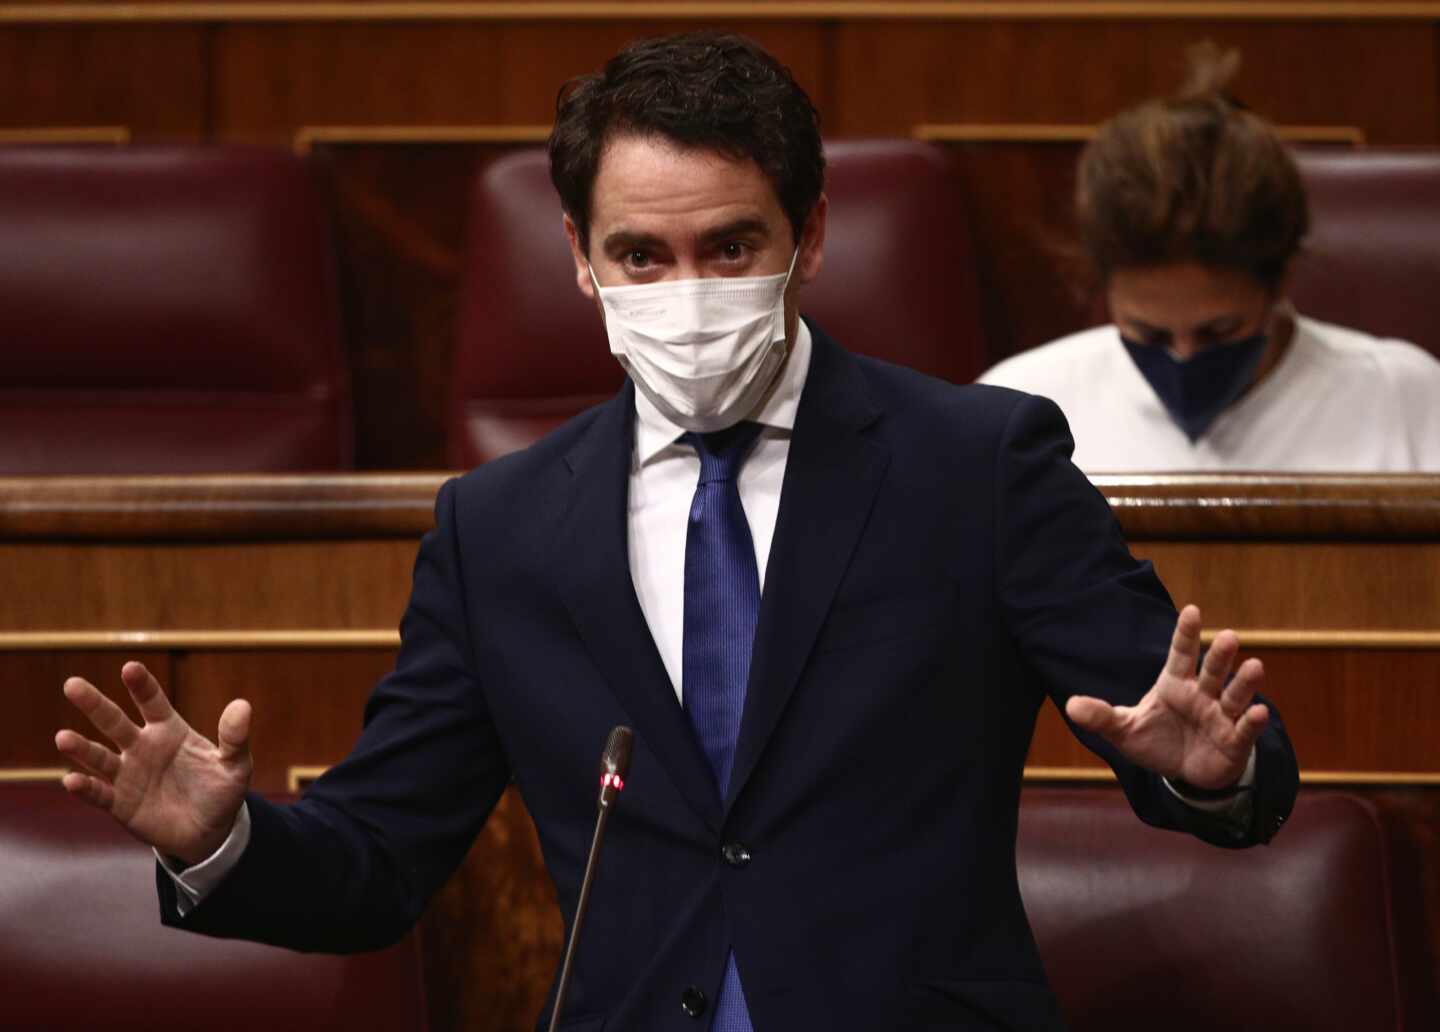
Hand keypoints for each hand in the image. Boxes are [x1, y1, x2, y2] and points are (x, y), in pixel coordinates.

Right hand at [55, 661, 252, 864]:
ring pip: (99, 756)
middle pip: (114, 721)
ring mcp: (128, 774)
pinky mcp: (119, 803)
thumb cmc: (221, 791)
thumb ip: (235, 737)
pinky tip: (71, 780)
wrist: (208, 832)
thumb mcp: (235, 765)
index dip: (141, 685)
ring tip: (63, 737)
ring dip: (81, 747)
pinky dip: (85, 788)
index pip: (152, 702)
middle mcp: (142, 747)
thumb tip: (243, 705)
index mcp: (170, 730)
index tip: (130, 667)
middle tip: (72, 684)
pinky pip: (99, 793)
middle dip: (94, 703)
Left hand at [1065, 604, 1267, 789]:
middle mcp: (1201, 695)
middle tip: (1230, 636)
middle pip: (1211, 670)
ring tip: (1255, 665)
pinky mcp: (1234, 741)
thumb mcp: (1124, 730)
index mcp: (1174, 685)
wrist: (1183, 774)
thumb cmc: (1156, 741)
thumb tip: (1071, 706)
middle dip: (1220, 655)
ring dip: (1244, 682)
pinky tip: (1259, 711)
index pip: (1180, 654)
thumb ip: (1101, 716)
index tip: (1192, 610)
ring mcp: (1221, 716)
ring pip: (1234, 695)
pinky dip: (1252, 721)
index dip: (1186, 634)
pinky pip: (1244, 729)